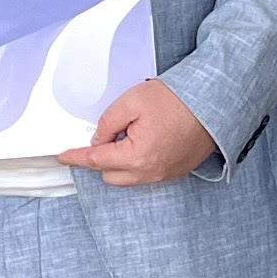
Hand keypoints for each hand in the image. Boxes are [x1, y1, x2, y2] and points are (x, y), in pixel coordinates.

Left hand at [62, 79, 214, 188]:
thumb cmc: (177, 100)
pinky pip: (146, 175)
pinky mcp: (176, 172)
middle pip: (110, 175)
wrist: (213, 102)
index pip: (96, 160)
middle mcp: (151, 172)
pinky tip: (144, 142)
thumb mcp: (131, 101)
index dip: (75, 157)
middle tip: (107, 133)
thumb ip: (107, 122)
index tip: (63, 156)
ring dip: (120, 162)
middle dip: (101, 158)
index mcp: (137, 157)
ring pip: (128, 178)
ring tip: (129, 135)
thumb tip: (99, 140)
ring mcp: (165, 175)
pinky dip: (137, 163)